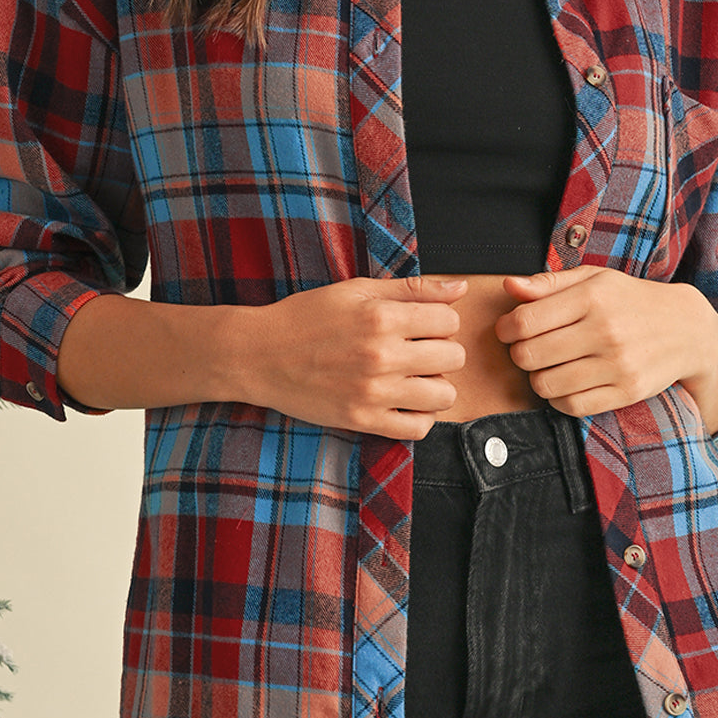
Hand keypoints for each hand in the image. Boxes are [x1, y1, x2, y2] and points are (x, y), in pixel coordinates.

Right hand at [250, 276, 468, 439]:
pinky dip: (420, 416)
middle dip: (442, 350)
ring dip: (436, 385)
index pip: (449, 319)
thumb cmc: (306, 318)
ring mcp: (374, 392)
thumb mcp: (356, 290)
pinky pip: (418, 428)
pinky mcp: (363, 420)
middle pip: (454, 357)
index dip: (440, 319)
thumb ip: (411, 289)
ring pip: (444, 395)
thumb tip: (459, 288)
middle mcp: (381, 356)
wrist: (259, 355)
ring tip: (414, 376)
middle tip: (418, 349)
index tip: (422, 323)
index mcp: (381, 317)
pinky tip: (405, 401)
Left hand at [493, 267, 717, 429]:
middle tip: (528, 349)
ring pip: (546, 385)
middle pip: (530, 355)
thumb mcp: (593, 279)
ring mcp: (617, 364)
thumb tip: (508, 286)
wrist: (686, 328)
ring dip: (537, 378)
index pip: (524, 321)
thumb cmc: (629, 301)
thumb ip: (548, 283)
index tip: (508, 330)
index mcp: (592, 297)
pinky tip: (565, 384)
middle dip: (520, 354)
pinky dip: (558, 399)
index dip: (505, 329)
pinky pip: (572, 406)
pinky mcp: (627, 391)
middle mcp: (605, 330)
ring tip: (548, 366)